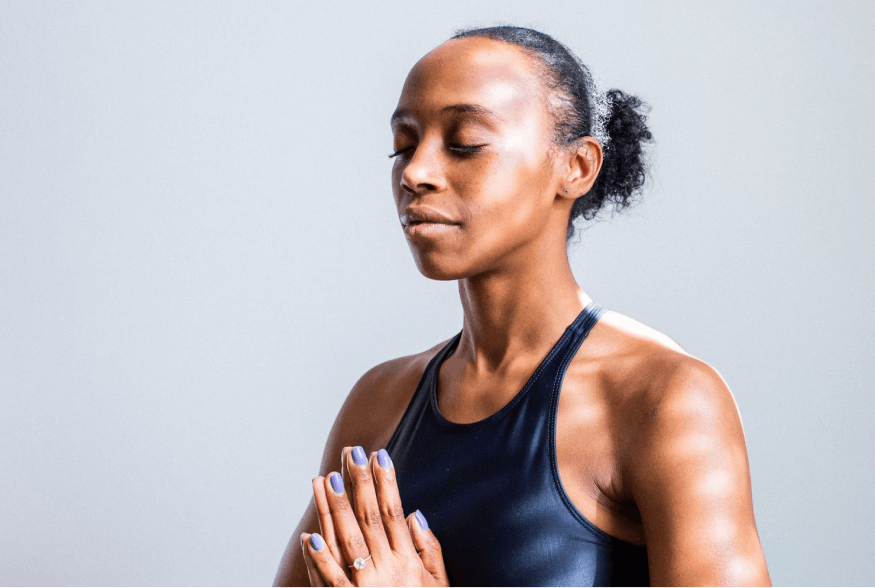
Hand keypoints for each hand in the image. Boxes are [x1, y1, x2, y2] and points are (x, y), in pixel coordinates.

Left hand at [300, 445, 448, 587]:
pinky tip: (309, 535)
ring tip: (325, 479)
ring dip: (335, 509)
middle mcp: (388, 570)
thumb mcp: (439, 585)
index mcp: (408, 561)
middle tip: (351, 453)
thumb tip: (415, 514)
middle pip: (369, 518)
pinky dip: (320, 559)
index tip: (378, 455)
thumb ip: (430, 549)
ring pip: (347, 541)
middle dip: (359, 482)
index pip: (393, 512)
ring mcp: (367, 587)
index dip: (386, 482)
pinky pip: (332, 581)